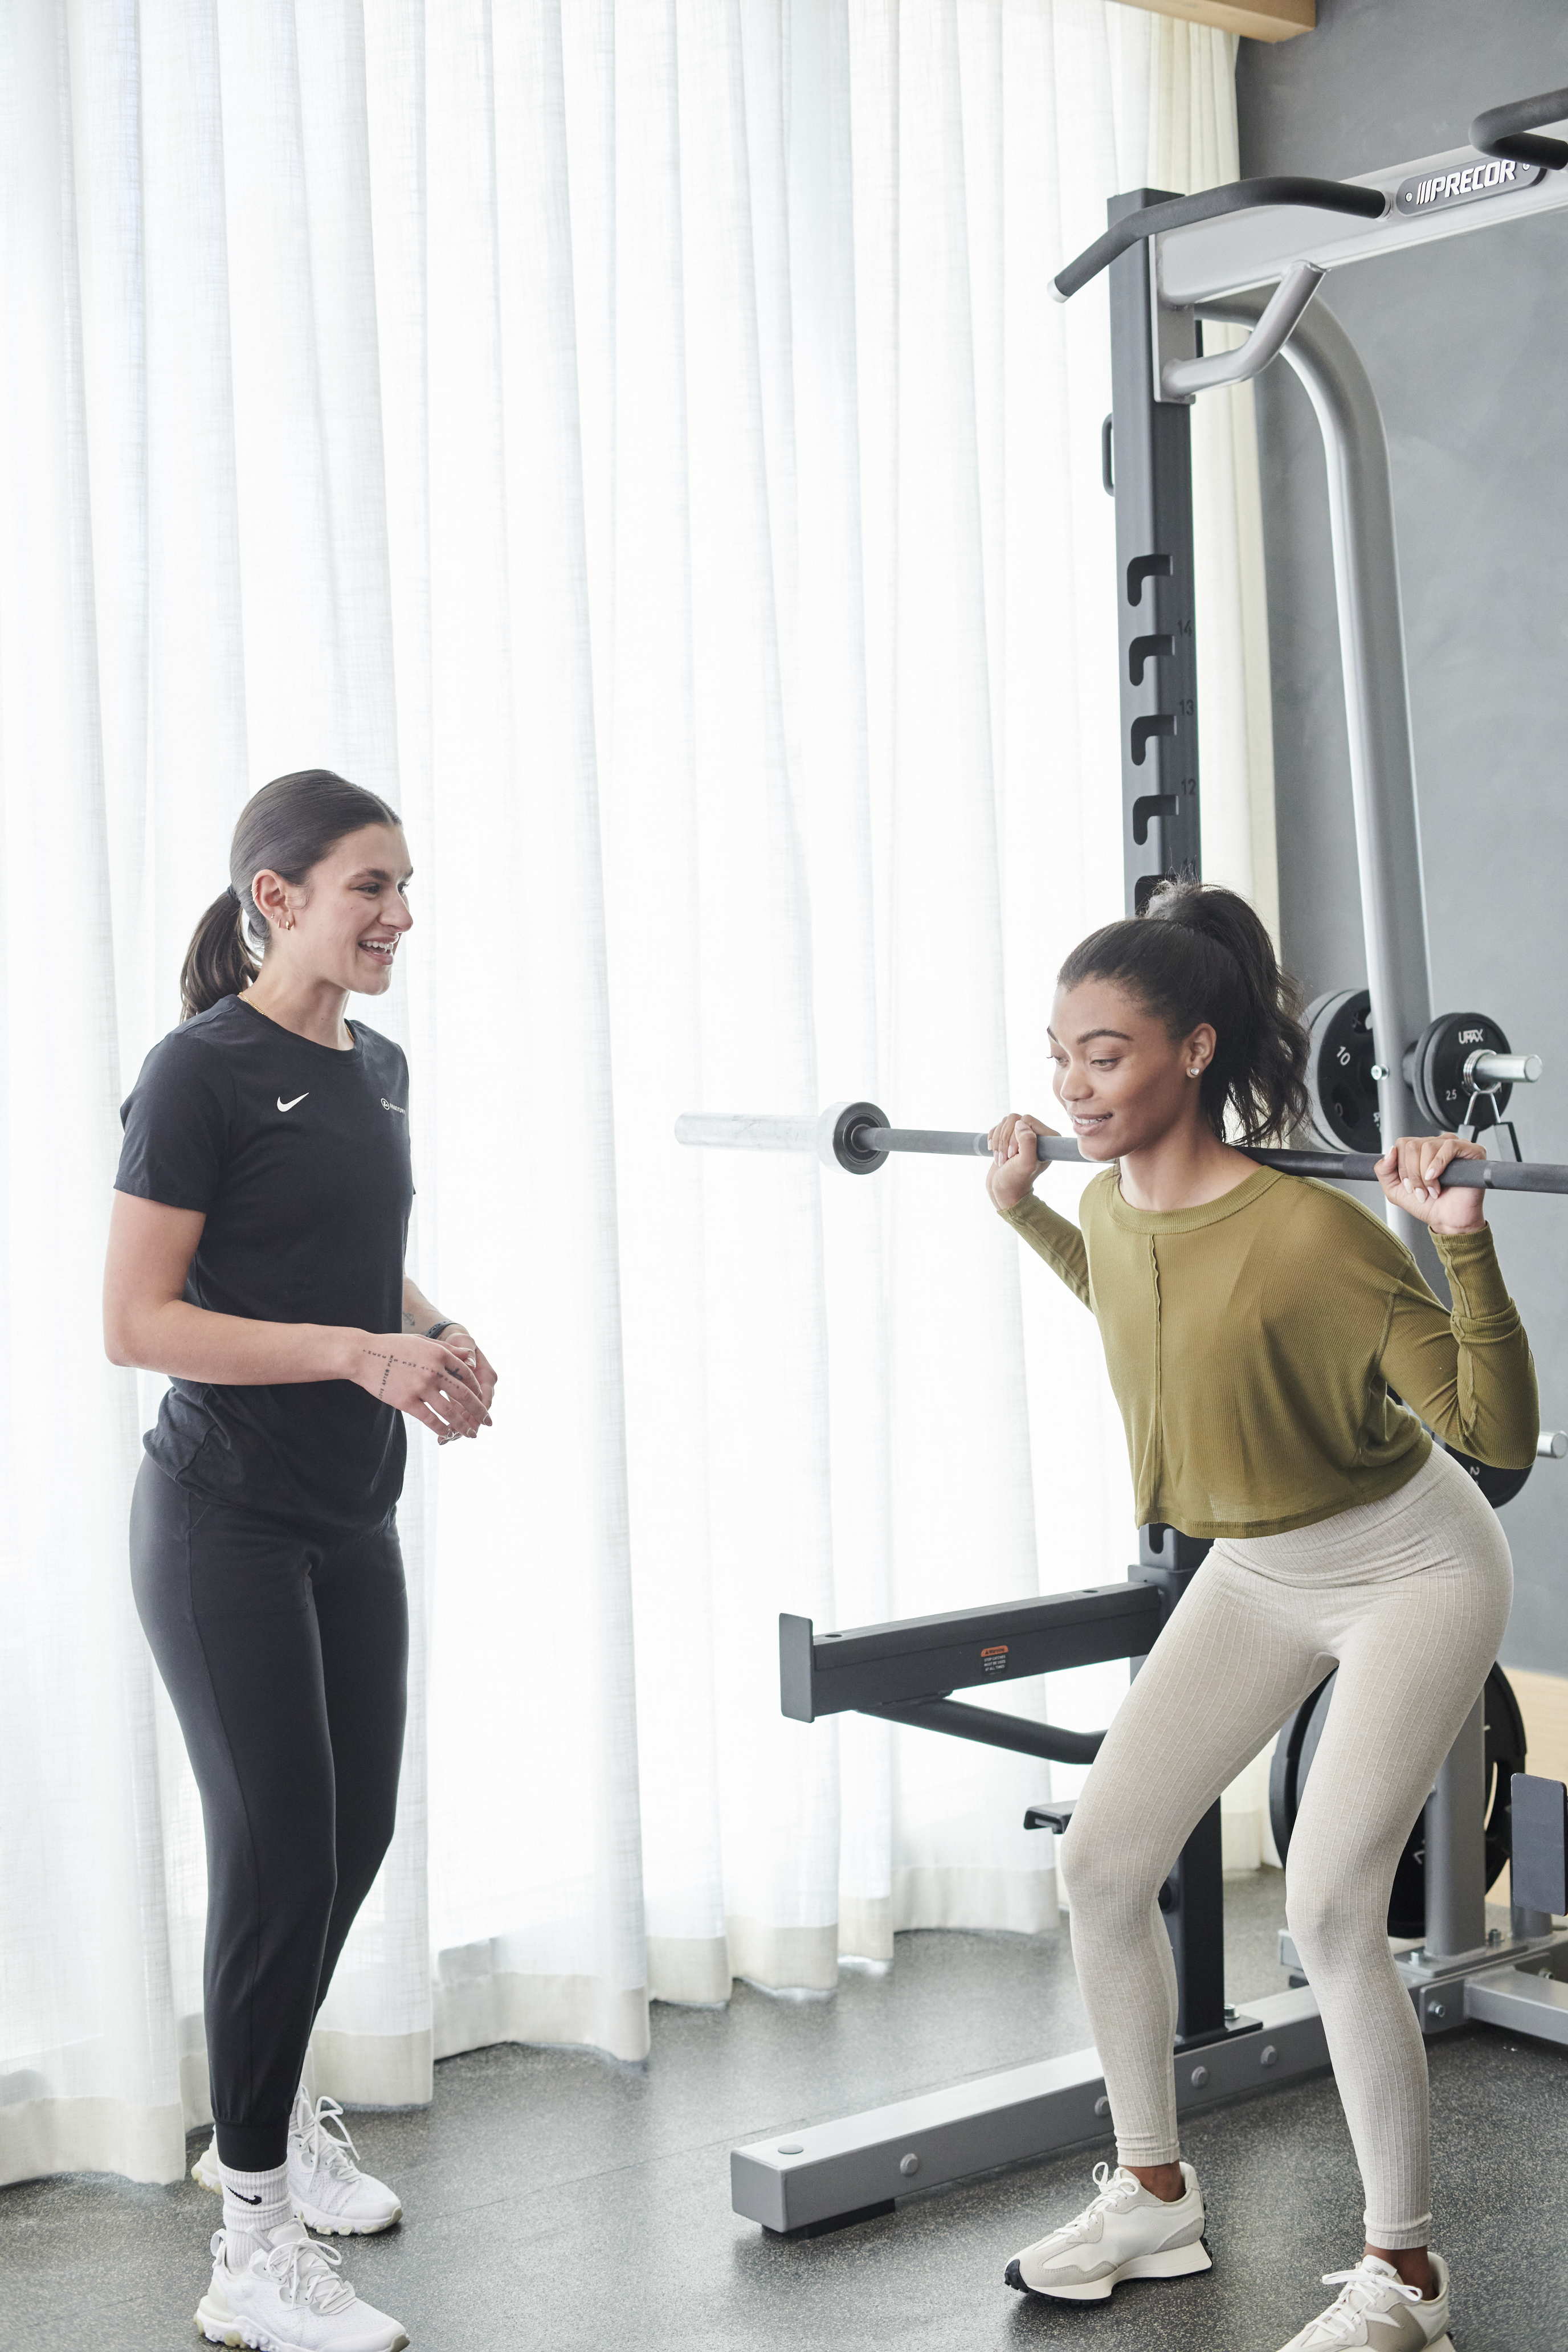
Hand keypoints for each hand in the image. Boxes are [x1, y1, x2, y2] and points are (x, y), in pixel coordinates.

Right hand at [352, 1333, 492, 1441]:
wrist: (364, 1355)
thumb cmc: (394, 1347)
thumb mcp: (423, 1341)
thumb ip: (448, 1350)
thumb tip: (471, 1357)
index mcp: (440, 1354)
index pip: (467, 1375)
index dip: (477, 1390)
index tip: (482, 1400)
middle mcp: (434, 1371)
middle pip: (464, 1395)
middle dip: (479, 1411)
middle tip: (488, 1422)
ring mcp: (420, 1387)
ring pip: (449, 1411)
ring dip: (463, 1425)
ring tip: (471, 1434)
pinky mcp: (406, 1401)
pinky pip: (429, 1419)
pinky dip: (441, 1428)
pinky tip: (447, 1434)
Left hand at [428, 1325, 497, 1441]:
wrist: (452, 1343)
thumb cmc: (459, 1341)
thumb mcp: (464, 1342)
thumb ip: (467, 1352)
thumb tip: (469, 1362)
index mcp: (487, 1375)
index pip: (485, 1398)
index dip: (478, 1412)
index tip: (469, 1424)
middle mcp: (483, 1388)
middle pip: (477, 1412)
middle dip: (466, 1426)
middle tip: (453, 1436)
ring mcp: (472, 1394)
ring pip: (467, 1416)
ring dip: (457, 1429)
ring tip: (444, 1440)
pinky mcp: (461, 1398)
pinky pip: (458, 1414)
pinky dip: (451, 1424)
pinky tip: (441, 1435)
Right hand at [986, 1112, 1058, 1212]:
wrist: (1003, 1190)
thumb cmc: (1016, 1180)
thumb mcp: (1025, 1163)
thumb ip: (1027, 1142)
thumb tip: (1020, 1123)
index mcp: (1049, 1138)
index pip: (1027, 1120)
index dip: (1015, 1135)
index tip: (1013, 1154)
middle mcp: (1039, 1134)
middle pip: (1015, 1119)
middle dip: (1005, 1140)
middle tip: (1005, 1159)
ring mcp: (1024, 1135)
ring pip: (1005, 1122)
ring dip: (998, 1141)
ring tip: (1000, 1159)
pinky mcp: (1010, 1137)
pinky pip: (999, 1126)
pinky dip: (993, 1138)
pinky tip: (993, 1151)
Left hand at [1375, 1133, 1486, 1234]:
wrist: (1448, 1221)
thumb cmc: (1428, 1205)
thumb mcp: (1395, 1190)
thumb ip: (1383, 1170)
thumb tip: (1390, 1151)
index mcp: (1421, 1150)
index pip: (1402, 1144)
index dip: (1402, 1167)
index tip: (1409, 1186)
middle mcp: (1437, 1145)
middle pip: (1412, 1145)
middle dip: (1413, 1174)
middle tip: (1422, 1191)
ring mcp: (1455, 1146)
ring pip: (1427, 1146)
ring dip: (1425, 1174)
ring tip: (1432, 1190)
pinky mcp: (1472, 1151)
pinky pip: (1449, 1146)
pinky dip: (1438, 1164)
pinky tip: (1438, 1177)